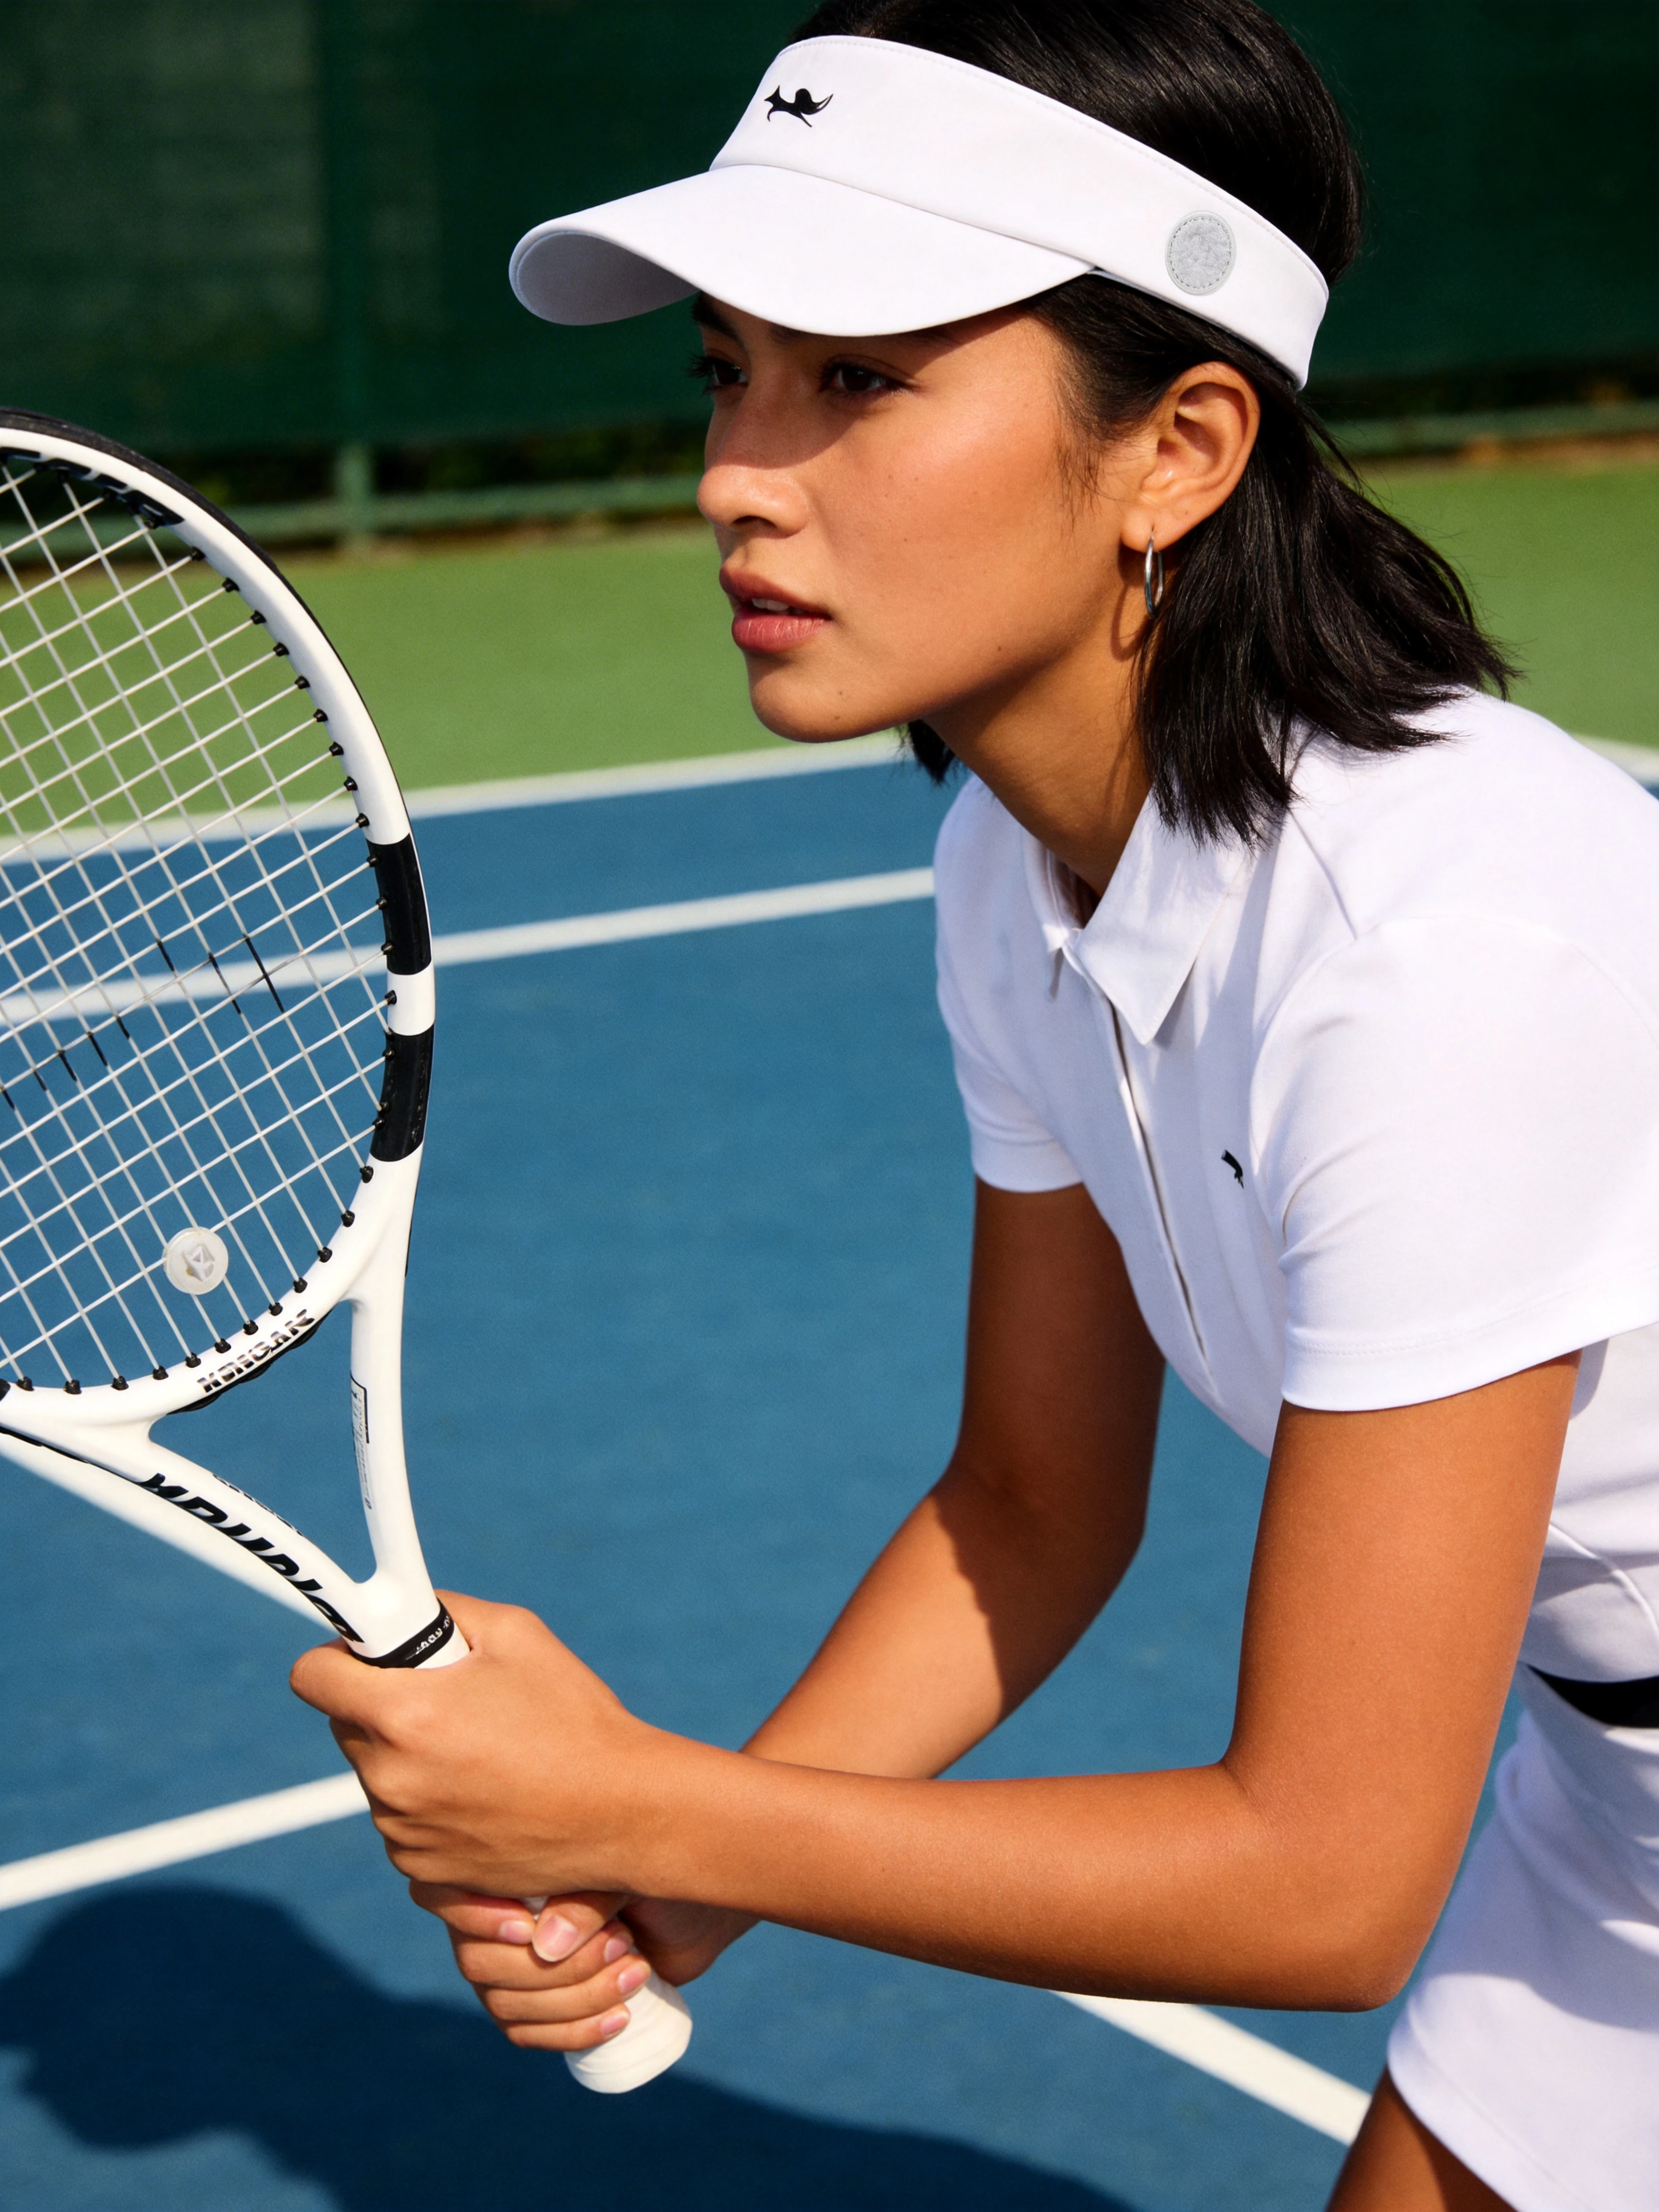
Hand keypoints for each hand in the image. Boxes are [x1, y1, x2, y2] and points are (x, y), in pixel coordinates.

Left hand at [289, 1592, 673, 1899]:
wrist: (622, 1812)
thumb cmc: (574, 1715)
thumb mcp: (515, 1633)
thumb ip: (444, 1611)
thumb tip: (401, 1609)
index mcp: (405, 1715)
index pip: (313, 1676)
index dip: (338, 1656)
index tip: (365, 1652)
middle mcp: (390, 1780)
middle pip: (346, 1724)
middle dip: (385, 1703)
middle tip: (450, 1696)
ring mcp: (403, 1833)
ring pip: (377, 1773)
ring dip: (410, 1755)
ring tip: (483, 1748)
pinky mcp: (422, 1871)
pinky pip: (403, 1819)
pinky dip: (431, 1801)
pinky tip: (487, 1791)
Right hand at [409, 1886, 756, 2052]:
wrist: (694, 1897)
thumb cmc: (654, 1860)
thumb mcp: (624, 1866)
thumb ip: (583, 1896)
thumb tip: (543, 1944)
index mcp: (500, 1864)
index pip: (442, 1893)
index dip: (474, 1917)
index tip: (526, 1927)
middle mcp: (492, 1914)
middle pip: (480, 1961)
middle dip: (557, 1965)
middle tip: (623, 1942)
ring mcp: (510, 1964)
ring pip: (506, 2004)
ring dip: (573, 1999)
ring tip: (637, 1971)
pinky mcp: (537, 2002)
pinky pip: (528, 2034)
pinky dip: (572, 2032)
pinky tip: (619, 2020)